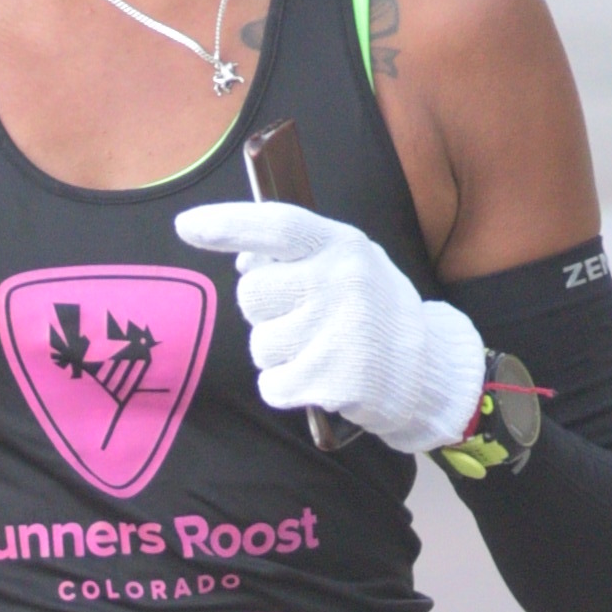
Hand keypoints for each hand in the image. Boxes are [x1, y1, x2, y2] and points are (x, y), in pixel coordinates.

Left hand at [171, 199, 486, 452]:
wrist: (425, 369)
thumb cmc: (372, 311)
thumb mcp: (348, 264)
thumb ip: (299, 255)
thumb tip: (242, 259)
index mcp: (341, 246)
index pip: (278, 226)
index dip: (228, 224)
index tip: (186, 226)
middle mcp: (339, 282)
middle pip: (251, 295)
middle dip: (264, 310)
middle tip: (304, 316)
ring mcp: (336, 332)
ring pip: (259, 344)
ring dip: (278, 352)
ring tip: (320, 348)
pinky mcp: (331, 380)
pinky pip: (271, 384)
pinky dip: (285, 386)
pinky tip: (317, 376)